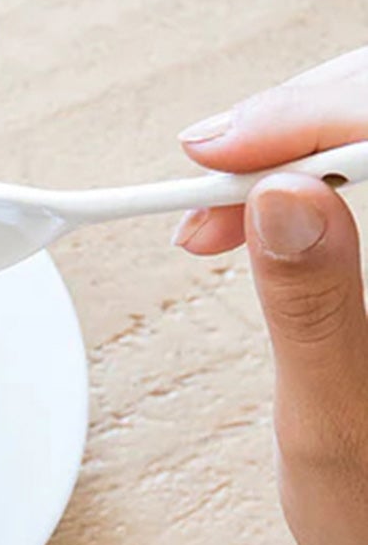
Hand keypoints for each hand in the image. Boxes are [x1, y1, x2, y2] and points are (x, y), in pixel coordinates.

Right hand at [173, 49, 367, 544]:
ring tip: (214, 217)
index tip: (220, 149)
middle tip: (207, 180)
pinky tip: (261, 223)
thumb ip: (314, 308)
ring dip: (296, 156)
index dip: (314, 116)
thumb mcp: (338, 428)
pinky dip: (310, 190)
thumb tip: (285, 200)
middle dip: (299, 129)